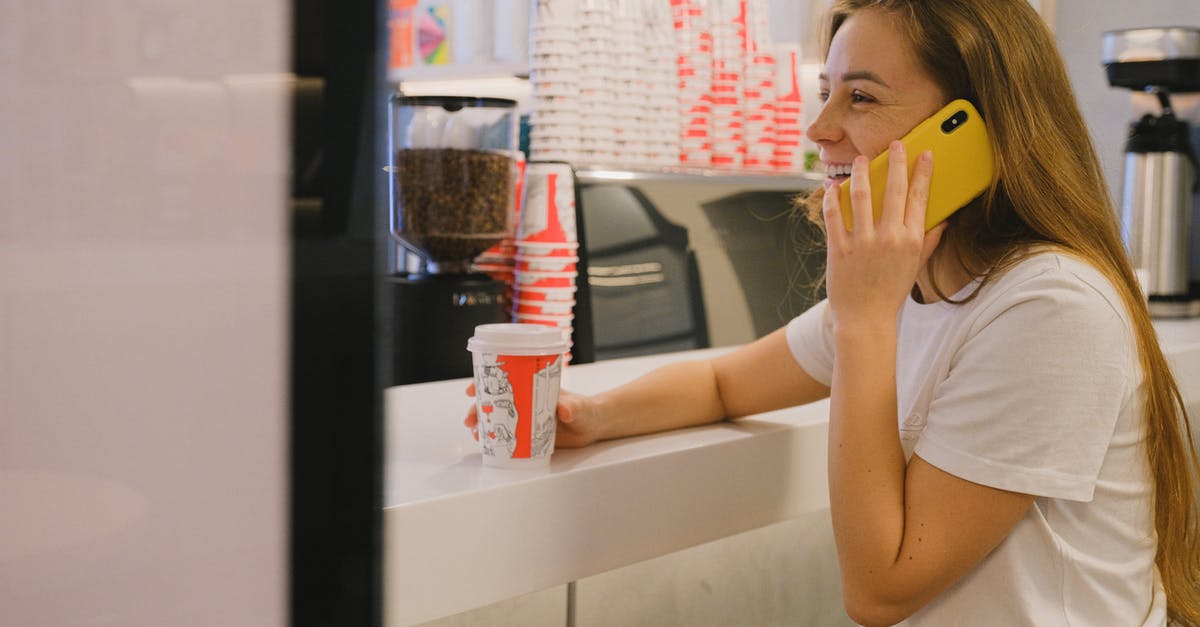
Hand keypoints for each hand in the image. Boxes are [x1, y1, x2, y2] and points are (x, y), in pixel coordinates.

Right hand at [464, 383, 601, 448]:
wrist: (594, 426)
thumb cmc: (587, 410)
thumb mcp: (580, 408)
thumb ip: (573, 408)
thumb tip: (564, 410)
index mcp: (534, 388)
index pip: (505, 382)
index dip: (485, 384)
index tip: (472, 390)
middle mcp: (526, 402)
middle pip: (495, 402)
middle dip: (478, 409)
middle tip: (470, 420)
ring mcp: (526, 419)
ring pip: (498, 419)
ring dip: (483, 425)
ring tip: (476, 435)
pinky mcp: (529, 435)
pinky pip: (507, 436)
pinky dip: (495, 439)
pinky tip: (487, 445)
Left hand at [822, 142, 946, 331]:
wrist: (865, 320)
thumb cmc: (890, 293)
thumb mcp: (914, 267)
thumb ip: (928, 242)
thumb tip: (942, 220)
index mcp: (911, 240)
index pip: (919, 197)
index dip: (922, 172)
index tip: (923, 153)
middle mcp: (889, 238)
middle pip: (894, 190)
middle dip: (896, 162)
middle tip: (895, 144)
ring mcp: (862, 242)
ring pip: (861, 196)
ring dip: (861, 173)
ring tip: (861, 159)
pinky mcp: (838, 249)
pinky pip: (834, 215)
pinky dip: (833, 197)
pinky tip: (834, 186)